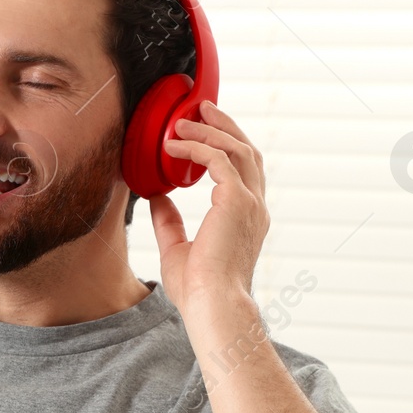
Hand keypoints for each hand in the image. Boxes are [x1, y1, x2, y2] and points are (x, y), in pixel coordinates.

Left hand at [148, 100, 267, 317]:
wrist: (211, 304)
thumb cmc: (197, 288)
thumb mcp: (176, 247)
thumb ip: (169, 220)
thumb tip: (156, 197)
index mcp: (247, 219)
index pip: (244, 172)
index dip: (226, 147)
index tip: (204, 131)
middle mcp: (255, 207)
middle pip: (247, 151)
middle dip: (225, 126)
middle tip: (202, 108)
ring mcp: (250, 202)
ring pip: (237, 149)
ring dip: (210, 129)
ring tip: (184, 118)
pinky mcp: (236, 199)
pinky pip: (218, 159)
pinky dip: (196, 146)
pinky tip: (173, 144)